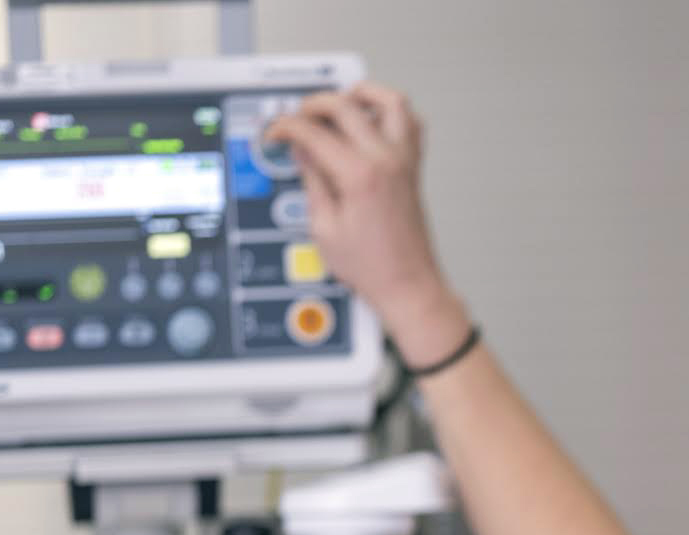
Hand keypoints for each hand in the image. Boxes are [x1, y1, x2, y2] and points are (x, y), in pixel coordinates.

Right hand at [264, 83, 466, 358]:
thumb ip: (312, 182)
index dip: (285, 127)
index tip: (275, 133)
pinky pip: (410, 123)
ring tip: (337, 104)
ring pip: (389, 101)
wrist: (409, 286)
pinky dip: (390, 112)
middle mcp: (386, 161)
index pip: (313, 132)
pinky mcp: (413, 168)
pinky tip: (370, 120)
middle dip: (313, 104)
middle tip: (297, 118)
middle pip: (345, 105)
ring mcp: (404, 162)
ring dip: (360, 94)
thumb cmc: (373, 269)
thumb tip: (302, 153)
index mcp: (359, 176)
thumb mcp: (324, 228)